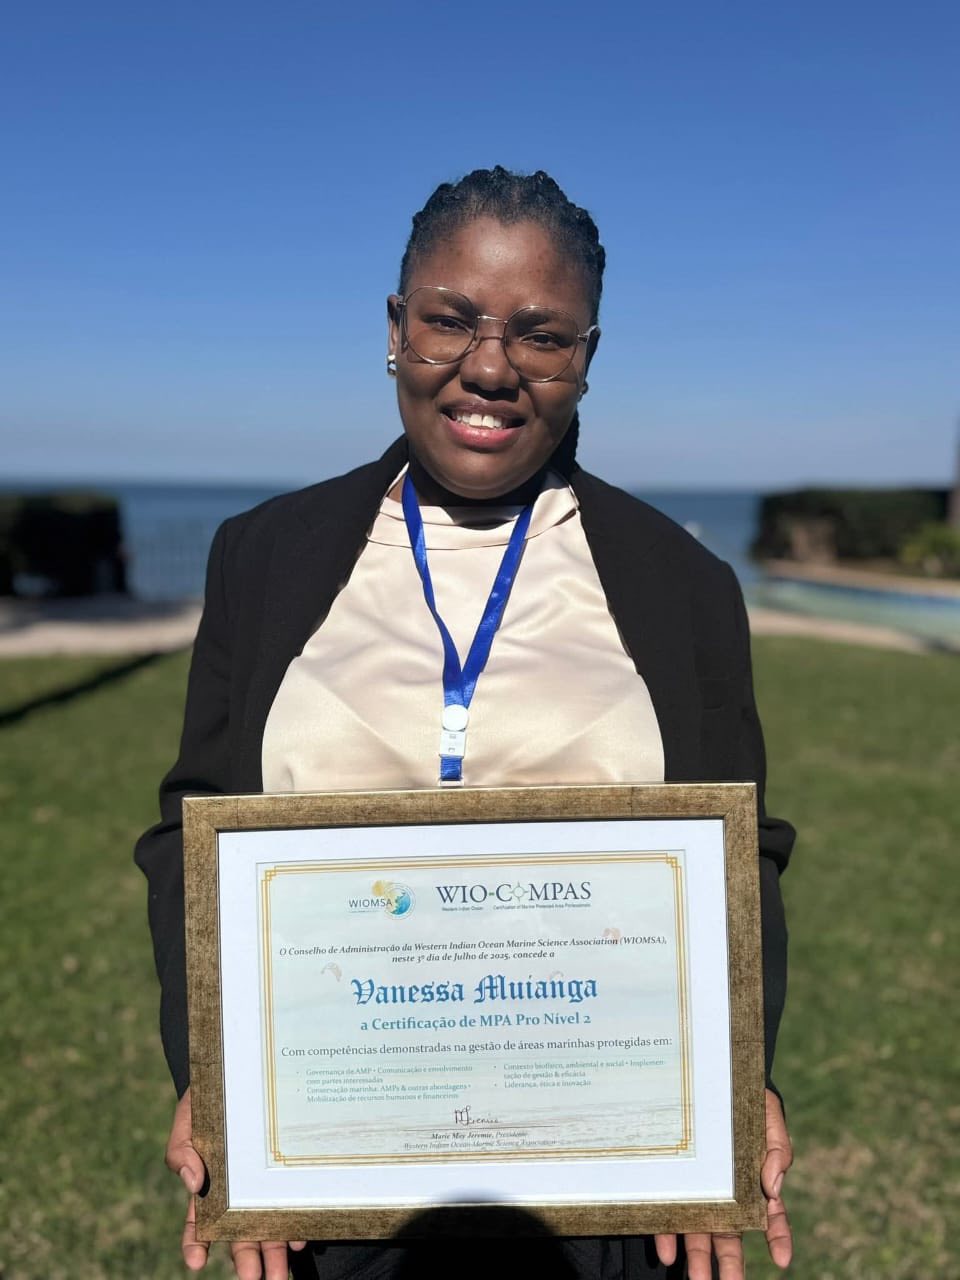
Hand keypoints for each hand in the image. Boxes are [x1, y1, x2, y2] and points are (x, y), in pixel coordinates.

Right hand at [166, 1087, 307, 1277]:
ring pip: (268, 1227)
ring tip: (281, 1275)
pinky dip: (296, 1223)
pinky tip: (302, 1237)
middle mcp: (236, 1194)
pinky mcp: (284, 1175)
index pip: (198, 1224)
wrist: (240, 1076)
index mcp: (208, 1187)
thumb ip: (181, 1154)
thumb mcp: (186, 1124)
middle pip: (239, 1235)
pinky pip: (290, 1203)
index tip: (196, 1264)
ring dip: (275, 1254)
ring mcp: (262, 1186)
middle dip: (246, 1262)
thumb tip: (193, 1183)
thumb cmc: (206, 1103)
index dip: (195, 1245)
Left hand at [654, 1088, 792, 1278]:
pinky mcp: (674, 1185)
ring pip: (699, 1233)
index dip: (778, 1238)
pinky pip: (669, 1214)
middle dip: (730, 1266)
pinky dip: (668, 1235)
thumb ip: (777, 1153)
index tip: (782, 1259)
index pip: (771, 1217)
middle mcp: (726, 1195)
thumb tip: (773, 1188)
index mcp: (754, 1183)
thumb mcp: (769, 1120)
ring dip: (697, 1260)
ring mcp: (699, 1192)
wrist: (713, 1078)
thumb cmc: (748, 1102)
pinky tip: (666, 1253)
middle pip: (730, 1237)